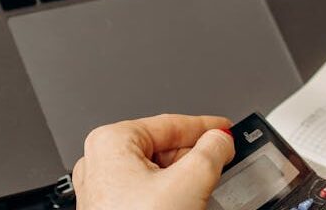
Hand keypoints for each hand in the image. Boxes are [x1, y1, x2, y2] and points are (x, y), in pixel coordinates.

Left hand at [72, 114, 234, 209]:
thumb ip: (211, 153)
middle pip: (161, 148)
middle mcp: (99, 162)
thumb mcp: (190, 183)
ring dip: (184, 177)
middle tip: (223, 158)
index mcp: (111, 142)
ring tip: (208, 185)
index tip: (226, 130)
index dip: (205, 126)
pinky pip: (145, 193)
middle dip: (194, 155)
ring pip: (154, 172)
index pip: (169, 124)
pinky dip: (169, 195)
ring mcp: (102, 190)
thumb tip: (220, 140)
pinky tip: (188, 203)